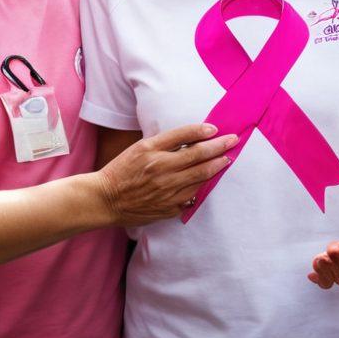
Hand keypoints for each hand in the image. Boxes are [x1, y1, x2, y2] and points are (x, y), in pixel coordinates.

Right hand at [96, 124, 234, 226]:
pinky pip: (191, 196)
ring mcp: (166, 191)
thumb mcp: (140, 148)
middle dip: (219, 147)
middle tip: (233, 141)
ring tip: (225, 160)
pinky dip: (201, 187)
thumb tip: (193, 137)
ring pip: (200, 177)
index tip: (216, 129)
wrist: (105, 199)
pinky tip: (207, 182)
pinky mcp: (168, 208)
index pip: (185, 136)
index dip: (203, 131)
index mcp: (152, 152)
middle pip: (199, 157)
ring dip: (216, 167)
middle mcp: (161, 170)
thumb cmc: (122, 170)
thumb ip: (166, 142)